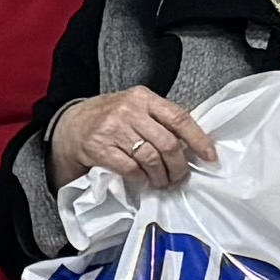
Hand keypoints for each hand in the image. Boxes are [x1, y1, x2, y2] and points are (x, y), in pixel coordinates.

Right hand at [59, 90, 213, 193]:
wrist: (69, 126)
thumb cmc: (109, 118)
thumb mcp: (135, 108)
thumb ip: (159, 119)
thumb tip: (193, 144)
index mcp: (143, 97)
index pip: (179, 118)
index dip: (198, 140)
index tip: (210, 157)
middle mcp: (128, 110)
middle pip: (167, 143)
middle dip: (179, 166)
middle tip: (180, 177)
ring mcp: (112, 129)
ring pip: (151, 159)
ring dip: (161, 176)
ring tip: (162, 182)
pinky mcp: (99, 148)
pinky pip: (130, 168)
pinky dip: (140, 177)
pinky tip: (141, 179)